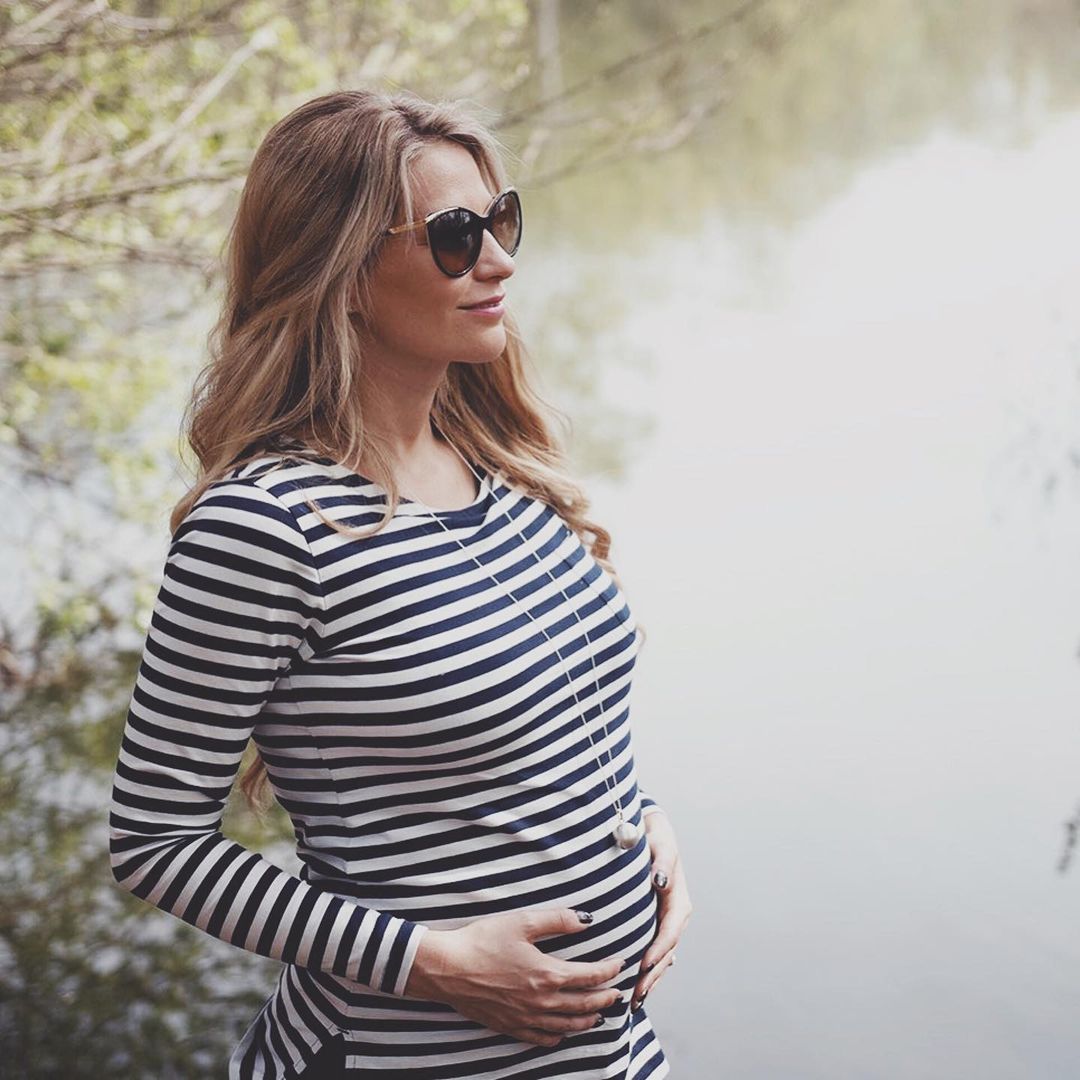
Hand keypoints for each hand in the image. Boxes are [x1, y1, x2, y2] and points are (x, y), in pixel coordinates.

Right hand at [404, 907, 624, 1046]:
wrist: (447, 968)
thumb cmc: (482, 941)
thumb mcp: (522, 921)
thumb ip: (558, 920)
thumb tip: (586, 920)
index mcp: (547, 974)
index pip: (590, 976)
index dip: (609, 971)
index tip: (620, 964)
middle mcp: (541, 1001)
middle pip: (584, 1004)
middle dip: (605, 998)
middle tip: (617, 993)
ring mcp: (526, 1017)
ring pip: (567, 1026)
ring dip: (588, 1019)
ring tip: (599, 1014)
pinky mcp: (509, 1026)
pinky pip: (542, 1038)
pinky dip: (559, 1036)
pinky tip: (562, 1031)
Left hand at [632, 811, 690, 1008]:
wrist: (652, 833)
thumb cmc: (653, 837)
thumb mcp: (659, 844)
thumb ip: (661, 861)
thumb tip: (660, 881)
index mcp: (679, 899)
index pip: (670, 930)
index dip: (658, 950)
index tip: (643, 966)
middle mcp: (677, 916)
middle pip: (666, 952)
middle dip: (652, 975)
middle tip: (634, 996)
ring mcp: (668, 923)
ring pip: (662, 958)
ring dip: (650, 980)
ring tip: (633, 1002)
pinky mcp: (658, 926)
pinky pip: (655, 954)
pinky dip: (648, 972)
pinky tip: (636, 990)